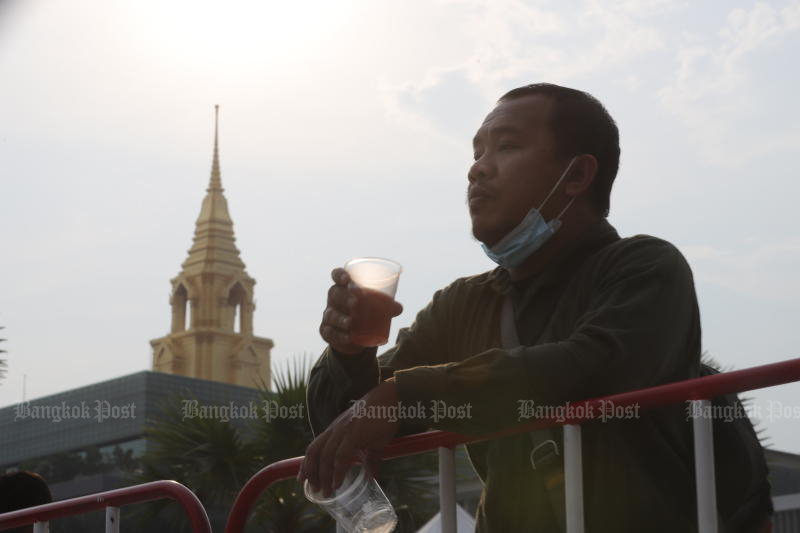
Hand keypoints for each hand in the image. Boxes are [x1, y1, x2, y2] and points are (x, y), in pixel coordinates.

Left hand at [298, 379, 400, 496]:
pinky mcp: (355, 433)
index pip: (314, 447)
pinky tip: (337, 483)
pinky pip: (341, 455)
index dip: (306, 464)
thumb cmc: (382, 416)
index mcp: (336, 429)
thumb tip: (372, 478)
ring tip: (325, 493)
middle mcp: (336, 429)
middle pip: (315, 452)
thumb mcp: (372, 439)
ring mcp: (344, 431)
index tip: (302, 480)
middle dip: (311, 473)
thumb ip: (370, 459)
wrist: (391, 397)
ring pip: (325, 456)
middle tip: (314, 490)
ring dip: (323, 476)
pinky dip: (337, 471)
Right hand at [320, 267, 402, 354]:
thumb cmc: (364, 312)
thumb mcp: (375, 307)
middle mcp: (333, 299)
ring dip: (340, 319)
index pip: (336, 275)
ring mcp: (329, 315)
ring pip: (331, 314)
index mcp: (344, 286)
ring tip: (350, 323)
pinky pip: (330, 332)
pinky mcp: (327, 331)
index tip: (347, 279)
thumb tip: (398, 308)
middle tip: (355, 303)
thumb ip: (386, 305)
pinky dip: (339, 336)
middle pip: (334, 293)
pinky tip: (348, 338)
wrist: (353, 336)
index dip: (339, 275)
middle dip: (344, 297)